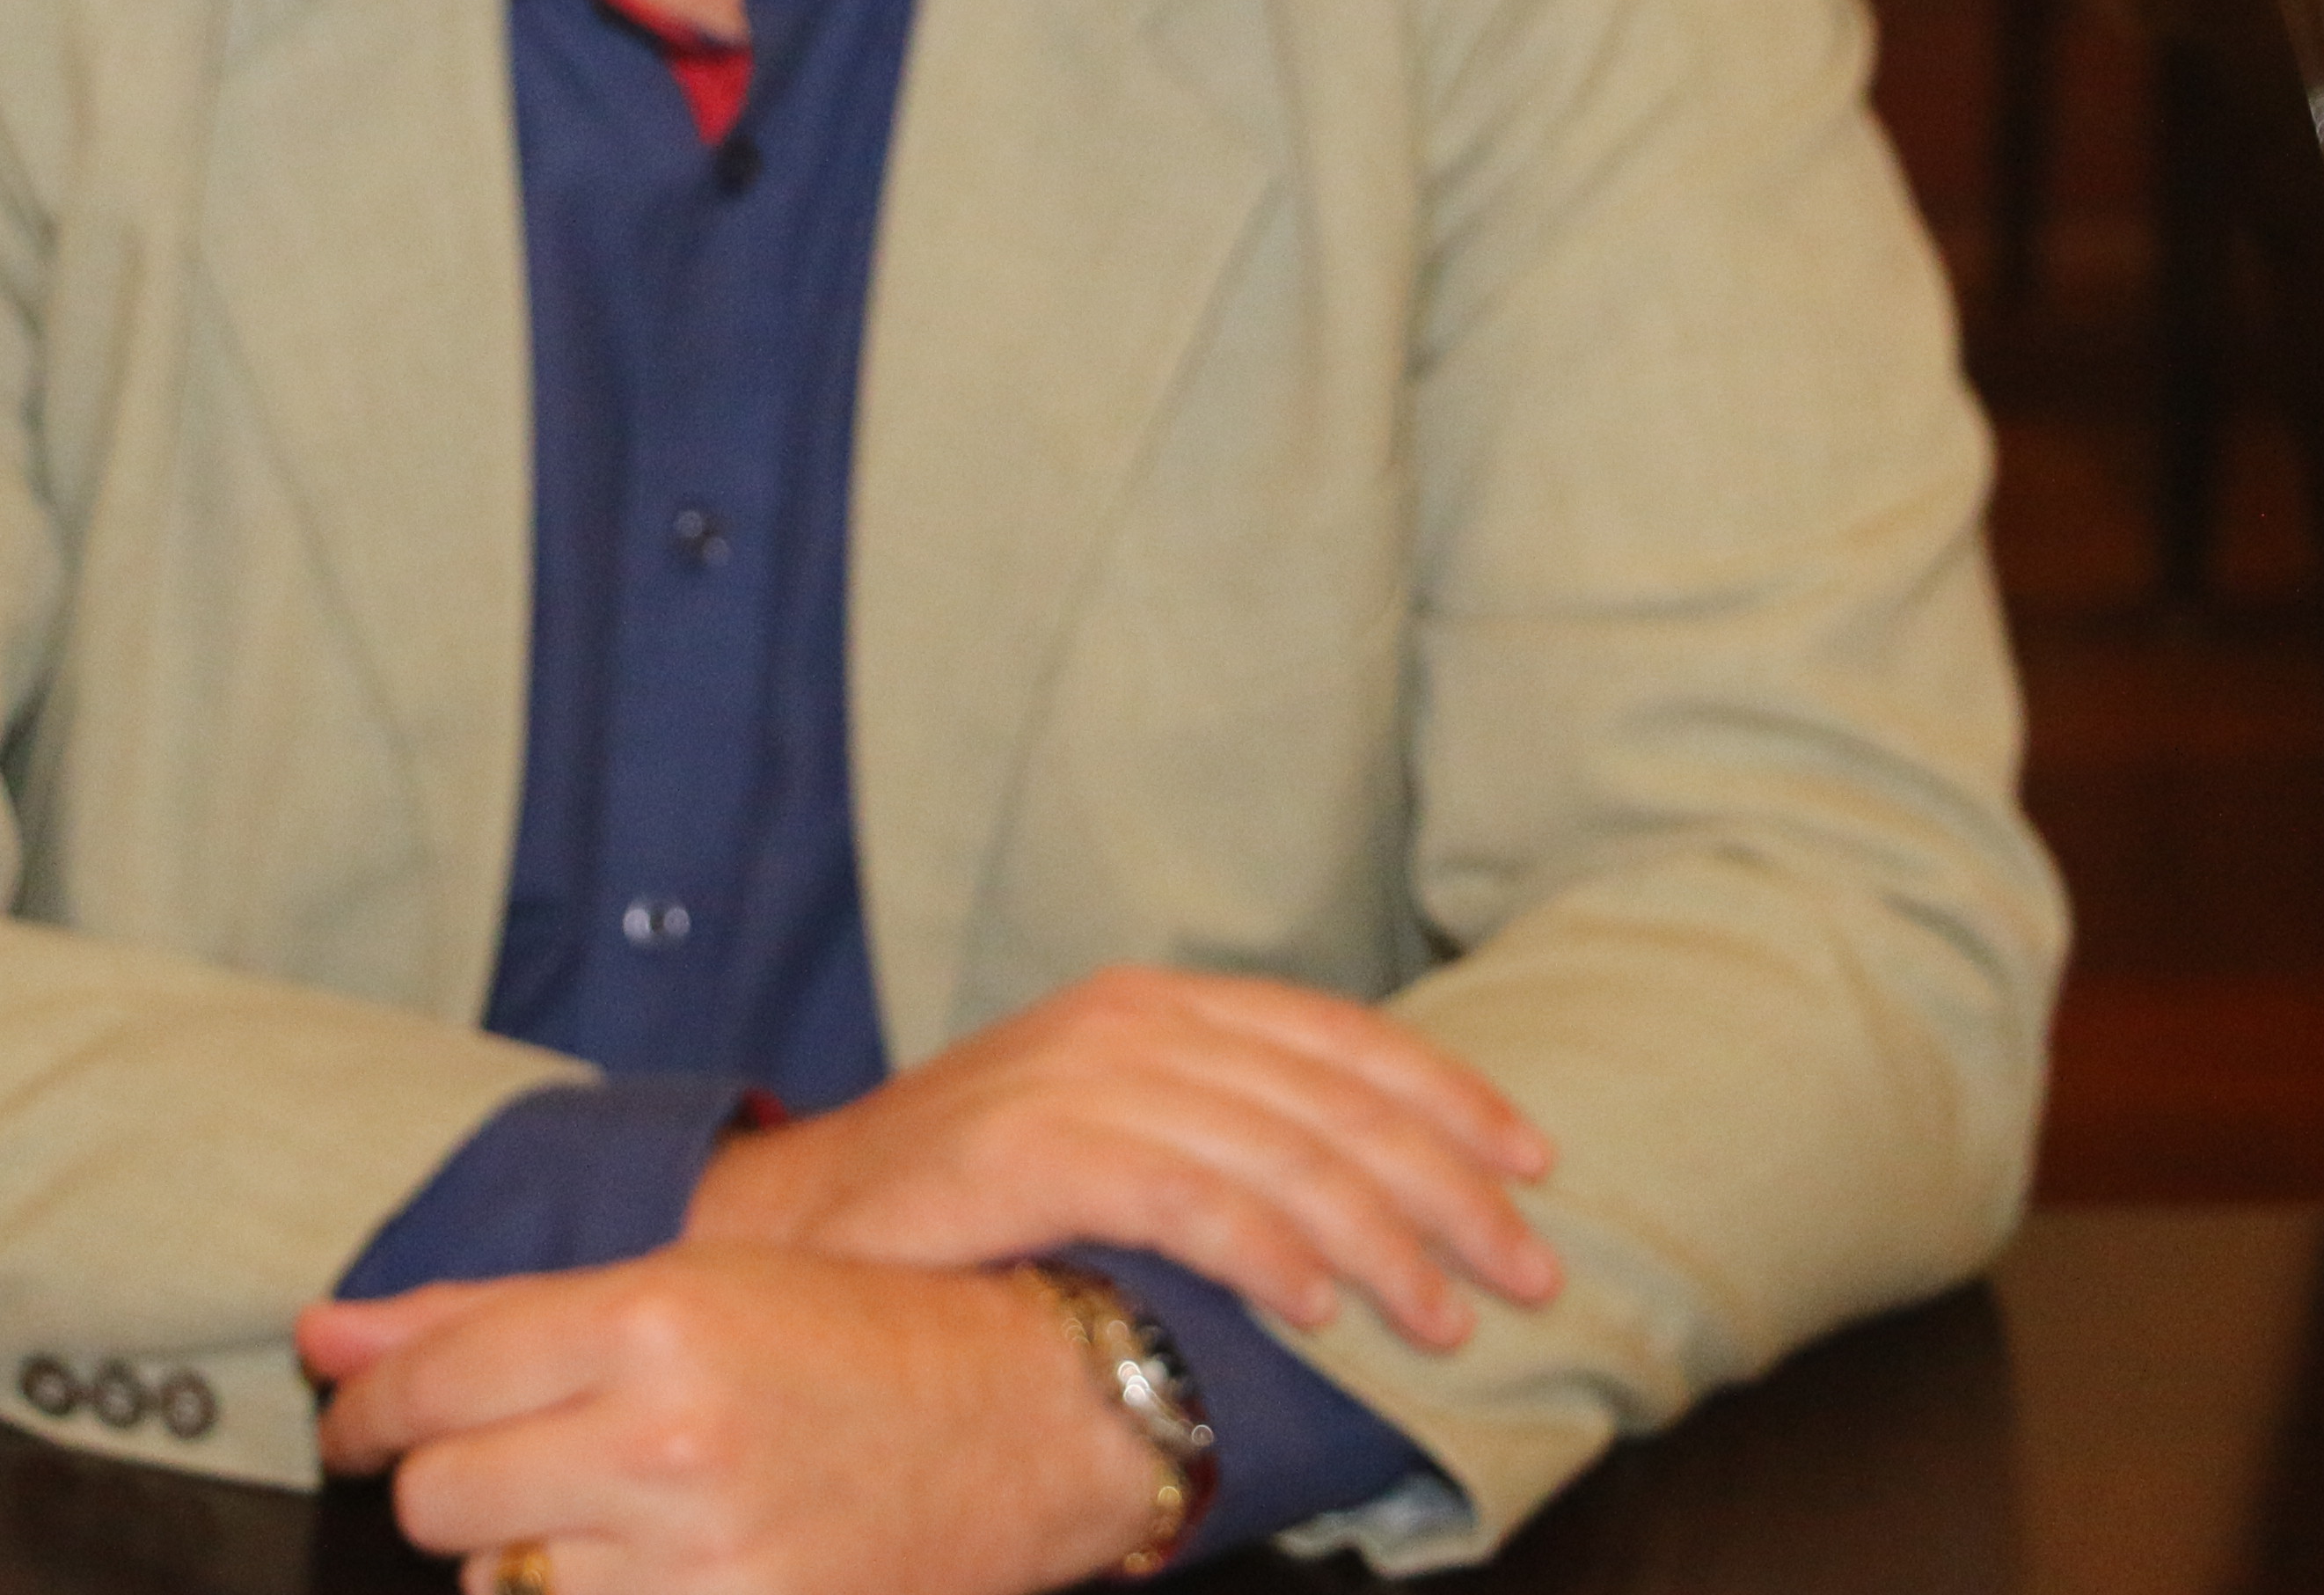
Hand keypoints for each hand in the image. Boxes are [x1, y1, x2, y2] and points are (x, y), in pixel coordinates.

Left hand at [301, 1247, 1161, 1594]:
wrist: (1024, 1418)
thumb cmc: (853, 1334)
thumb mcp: (680, 1280)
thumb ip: (489, 1315)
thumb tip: (326, 1335)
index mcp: (652, 1321)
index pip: (427, 1382)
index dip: (371, 1407)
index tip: (363, 1420)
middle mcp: (668, 1444)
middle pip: (441, 1500)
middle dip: (455, 1482)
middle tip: (518, 1460)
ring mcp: (705, 1564)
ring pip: (499, 1591)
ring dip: (525, 1562)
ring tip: (610, 1518)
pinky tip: (641, 1572)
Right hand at [682, 965, 1555, 1348]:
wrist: (788, 1229)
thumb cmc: (961, 1208)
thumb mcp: (1100, 1134)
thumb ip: (1212, 1135)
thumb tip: (1359, 1197)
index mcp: (1154, 1004)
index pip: (1339, 1035)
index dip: (1450, 1095)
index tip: (1535, 1163)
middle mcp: (1128, 1022)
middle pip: (1334, 1099)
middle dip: (1450, 1187)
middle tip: (1531, 1269)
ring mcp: (1078, 1078)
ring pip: (1283, 1152)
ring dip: (1385, 1242)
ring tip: (1448, 1319)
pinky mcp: (1033, 1147)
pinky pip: (1190, 1196)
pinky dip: (1271, 1253)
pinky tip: (1325, 1311)